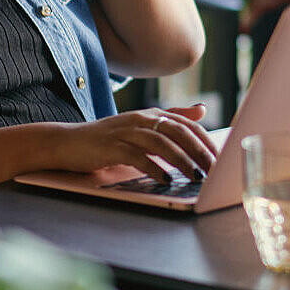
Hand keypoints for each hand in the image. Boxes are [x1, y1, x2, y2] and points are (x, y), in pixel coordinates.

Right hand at [47, 105, 217, 182]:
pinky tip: (165, 180)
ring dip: (181, 160)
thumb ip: (171, 118)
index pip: (186, 124)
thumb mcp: (141, 126)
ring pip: (160, 143)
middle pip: (177, 132)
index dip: (206, 141)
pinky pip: (137, 156)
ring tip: (195, 176)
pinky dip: (153, 168)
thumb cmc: (108, 139)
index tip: (221, 159)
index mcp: (150, 115)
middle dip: (199, 151)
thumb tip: (202, 109)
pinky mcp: (111, 147)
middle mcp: (140, 119)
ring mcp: (125, 132)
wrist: (68, 142)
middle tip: (213, 170)